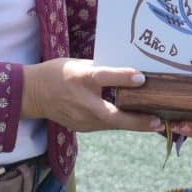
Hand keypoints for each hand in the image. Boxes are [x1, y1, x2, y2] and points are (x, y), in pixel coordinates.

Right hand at [21, 58, 161, 132]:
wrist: (32, 94)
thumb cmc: (58, 73)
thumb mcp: (78, 64)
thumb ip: (101, 69)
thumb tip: (128, 72)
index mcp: (80, 78)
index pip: (104, 77)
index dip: (122, 78)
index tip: (142, 78)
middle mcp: (82, 101)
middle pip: (112, 115)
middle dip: (137, 121)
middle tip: (158, 121)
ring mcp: (81, 119)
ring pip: (112, 123)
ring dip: (133, 123)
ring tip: (155, 121)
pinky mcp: (82, 127)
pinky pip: (105, 125)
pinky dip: (120, 122)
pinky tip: (135, 120)